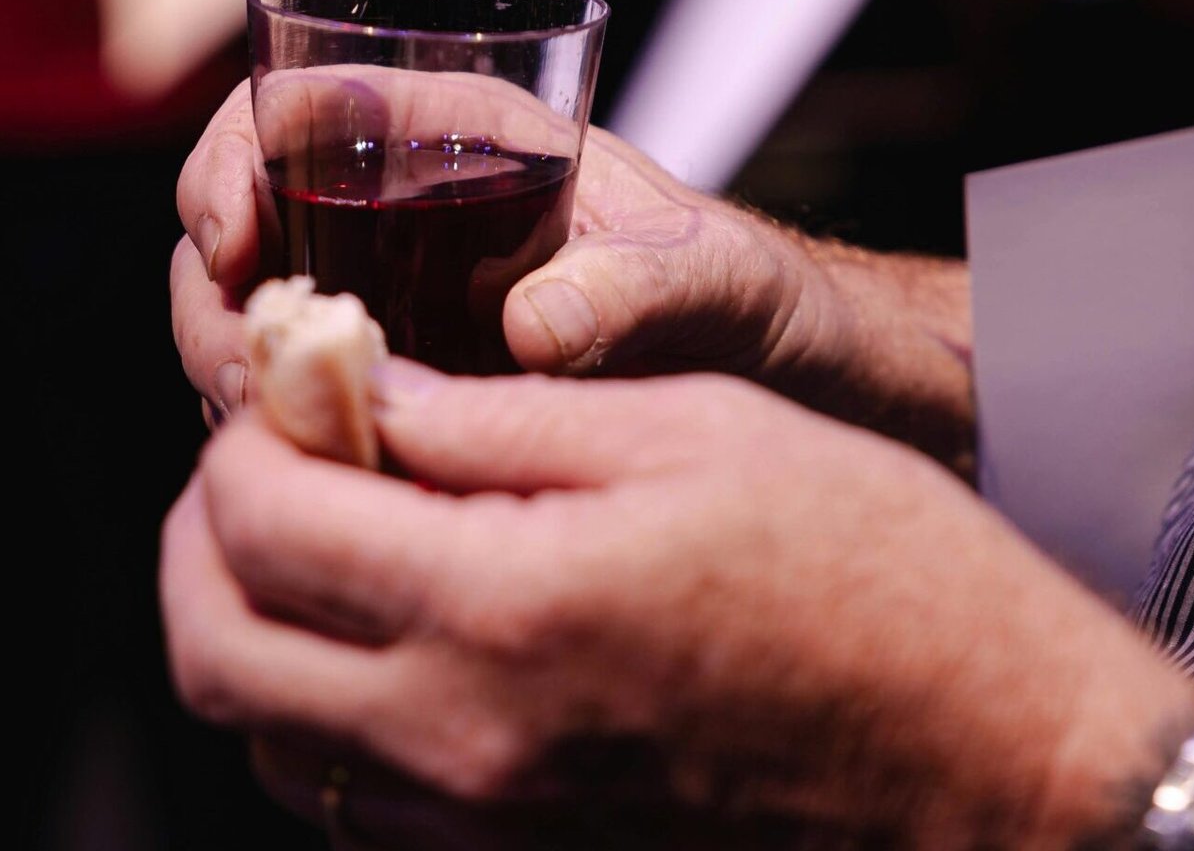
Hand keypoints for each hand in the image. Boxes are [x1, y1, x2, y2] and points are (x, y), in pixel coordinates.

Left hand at [163, 365, 1193, 847]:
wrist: (991, 760)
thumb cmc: (872, 574)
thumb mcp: (689, 430)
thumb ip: (494, 415)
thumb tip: (360, 389)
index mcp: (505, 606)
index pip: (261, 521)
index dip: (242, 436)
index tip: (284, 386)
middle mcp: (464, 739)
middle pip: (215, 650)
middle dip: (202, 537)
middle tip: (261, 463)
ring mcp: (483, 822)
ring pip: (265, 738)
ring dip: (251, 625)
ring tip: (321, 540)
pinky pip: (347, 798)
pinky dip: (322, 708)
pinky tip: (393, 633)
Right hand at [172, 80, 974, 464]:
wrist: (779, 387)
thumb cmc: (755, 303)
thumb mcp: (719, 281)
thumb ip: (643, 290)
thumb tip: (537, 325)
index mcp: (467, 135)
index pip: (299, 106)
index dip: (232, 158)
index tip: (231, 241)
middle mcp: (410, 208)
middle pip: (249, 220)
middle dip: (214, 291)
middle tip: (246, 377)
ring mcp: (396, 298)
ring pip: (255, 313)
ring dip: (232, 367)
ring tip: (278, 437)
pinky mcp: (402, 380)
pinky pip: (302, 391)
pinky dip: (281, 425)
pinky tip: (313, 474)